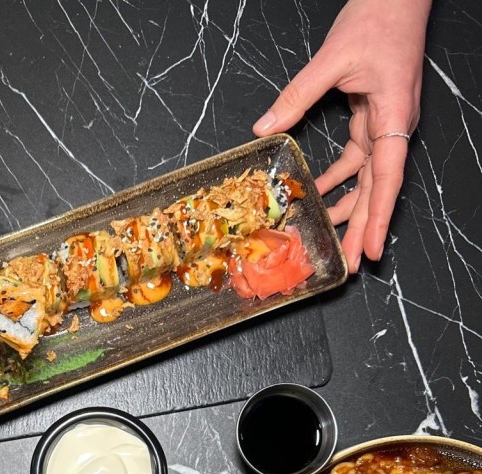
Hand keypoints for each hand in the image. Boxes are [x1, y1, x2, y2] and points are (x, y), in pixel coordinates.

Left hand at [252, 0, 430, 272]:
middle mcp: (394, 127)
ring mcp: (385, 124)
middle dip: (364, 227)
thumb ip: (298, 95)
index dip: (377, 217)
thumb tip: (265, 127)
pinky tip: (319, 194)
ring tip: (333, 240)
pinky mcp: (373, 118)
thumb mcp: (332, 58)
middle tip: (350, 263)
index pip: (387, 177)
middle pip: (379, 188)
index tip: (370, 250)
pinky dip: (339, 177)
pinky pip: (357, 158)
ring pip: (368, 177)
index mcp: (394, 116)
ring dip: (350, 207)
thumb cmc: (377, 20)